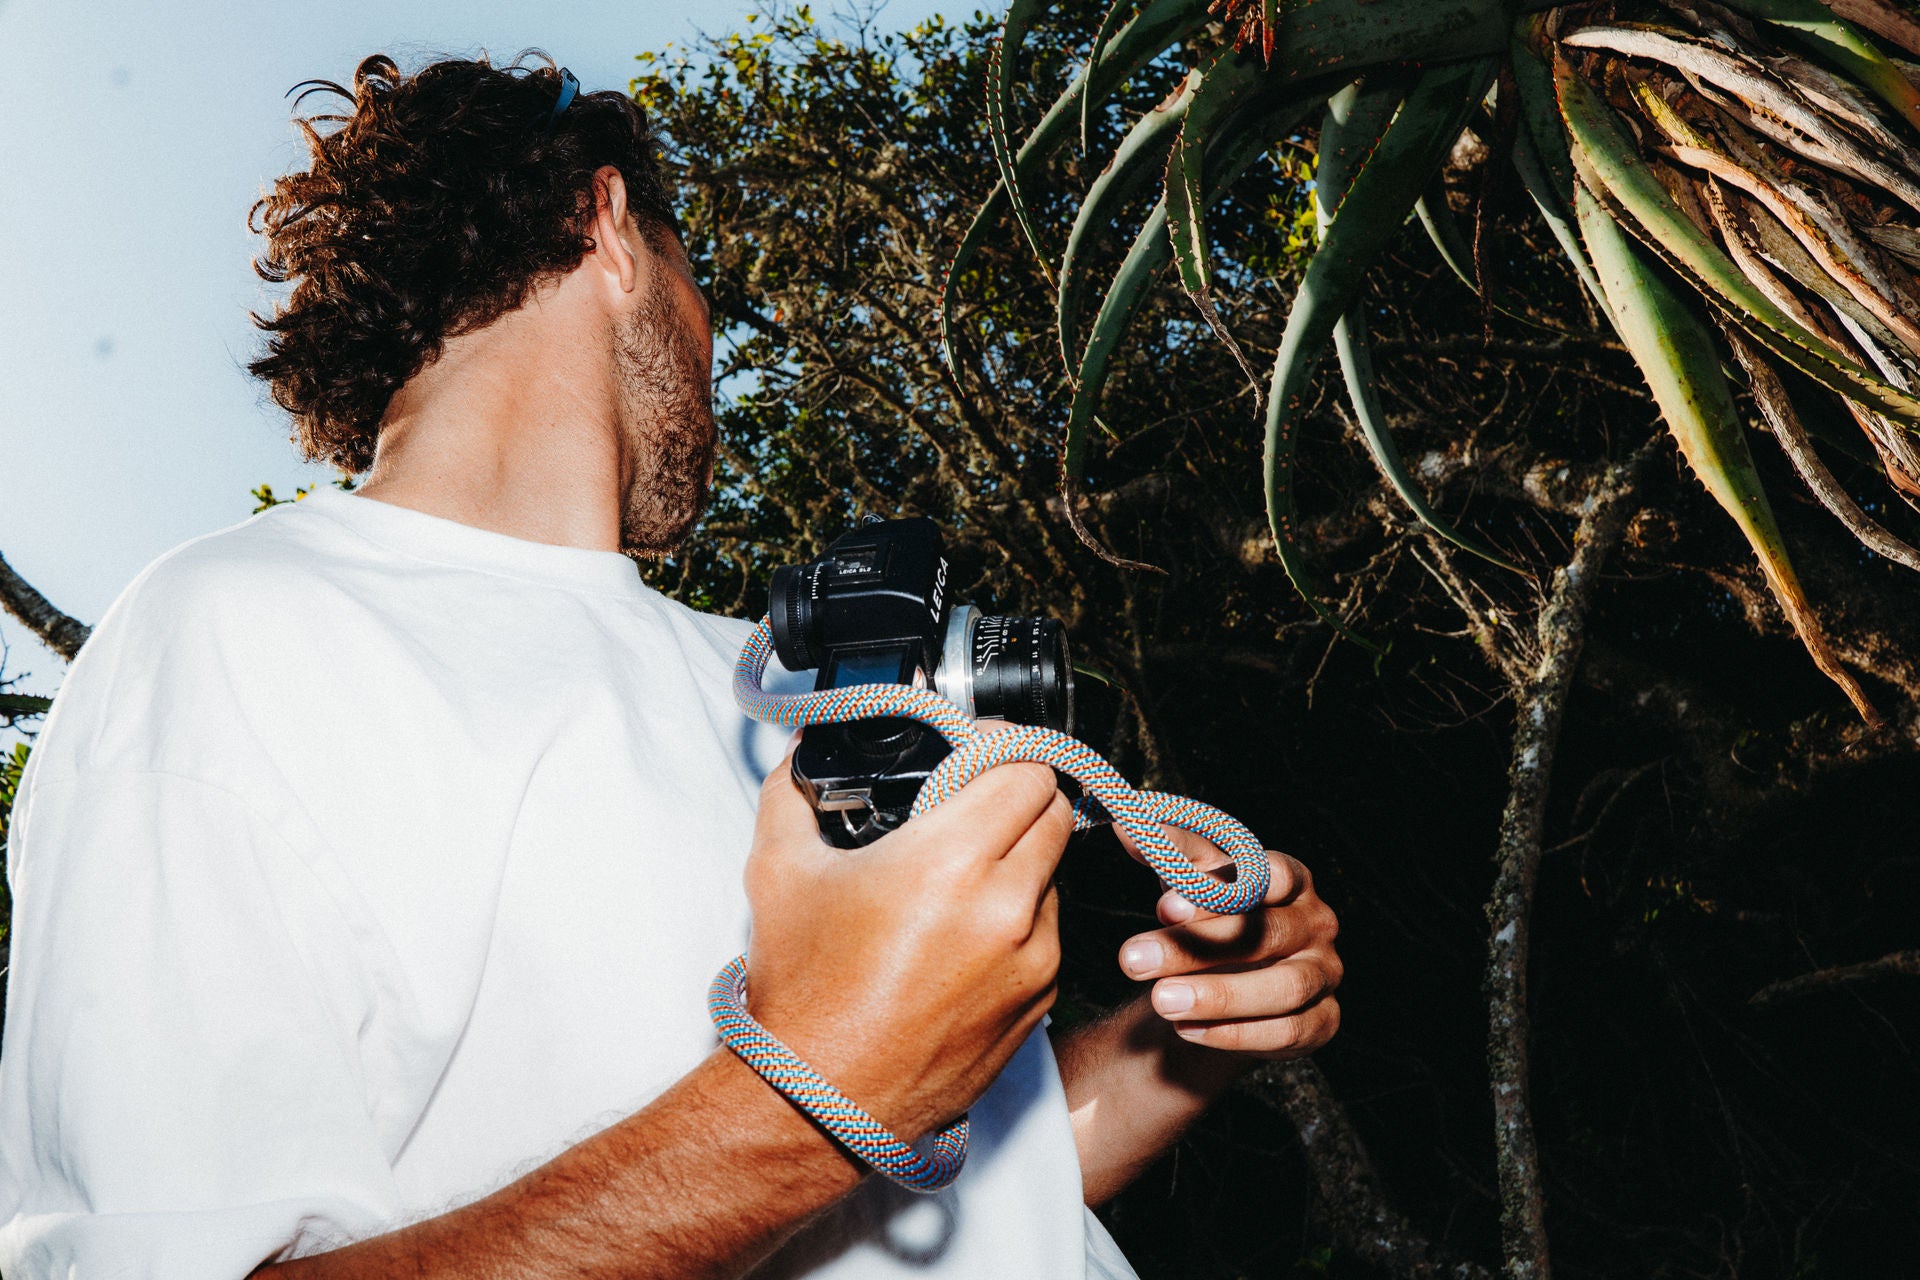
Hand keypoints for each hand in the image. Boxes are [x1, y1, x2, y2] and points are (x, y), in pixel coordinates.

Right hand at [741, 741, 1071, 1143]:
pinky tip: (963, 940)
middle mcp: (1005, 908)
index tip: (977, 756)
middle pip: (1055, 813)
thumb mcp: (778, 872)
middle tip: (973, 808)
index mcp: (950, 861)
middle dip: (1018, 800)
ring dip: (1020, 864)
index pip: (1027, 770)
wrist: (820, 1099)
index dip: (1003, 752)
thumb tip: (803, 752)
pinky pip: (1047, 936)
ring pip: (1054, 875)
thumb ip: (793, 792)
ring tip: (959, 884)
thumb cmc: (803, 993)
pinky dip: (1018, 924)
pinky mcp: (1040, 1002)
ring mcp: (1032, 960)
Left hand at [1114, 826, 1341, 1057]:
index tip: (1164, 906)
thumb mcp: (1190, 881)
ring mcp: (1323, 974)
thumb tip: (1124, 827)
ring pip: (1283, 988)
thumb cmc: (1211, 918)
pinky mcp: (1322, 1021)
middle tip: (1135, 958)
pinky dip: (1234, 1033)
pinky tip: (1186, 1029)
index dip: (1222, 891)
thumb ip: (1166, 853)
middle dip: (1197, 948)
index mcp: (1291, 880)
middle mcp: (1316, 924)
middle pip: (1266, 934)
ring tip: (1161, 1000)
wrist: (1226, 982)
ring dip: (1220, 996)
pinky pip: (1286, 1031)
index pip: (1273, 875)